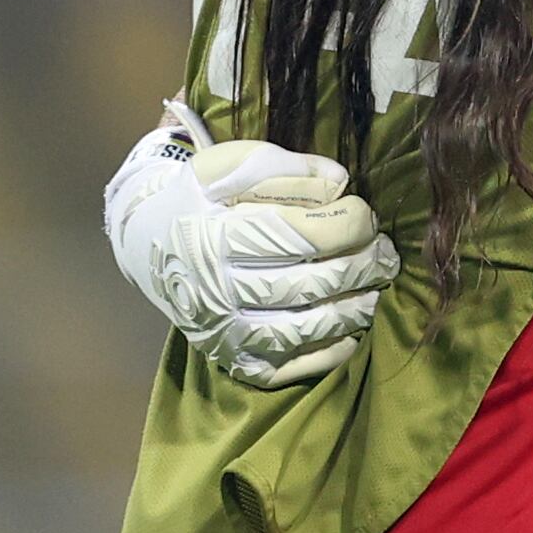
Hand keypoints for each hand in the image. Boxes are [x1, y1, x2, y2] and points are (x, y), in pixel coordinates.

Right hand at [103, 110, 400, 387]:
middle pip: (307, 285)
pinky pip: (286, 368)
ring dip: (351, 312)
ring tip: (375, 290)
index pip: (299, 236)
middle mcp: (216, 290)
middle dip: (361, 268)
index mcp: (215, 237)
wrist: (147, 242)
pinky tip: (351, 331)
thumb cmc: (199, 196)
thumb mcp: (230, 165)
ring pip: (301, 330)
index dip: (347, 225)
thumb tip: (339, 182)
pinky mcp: (230, 358)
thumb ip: (286, 169)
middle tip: (386, 255)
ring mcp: (222, 330)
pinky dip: (326, 354)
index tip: (367, 215)